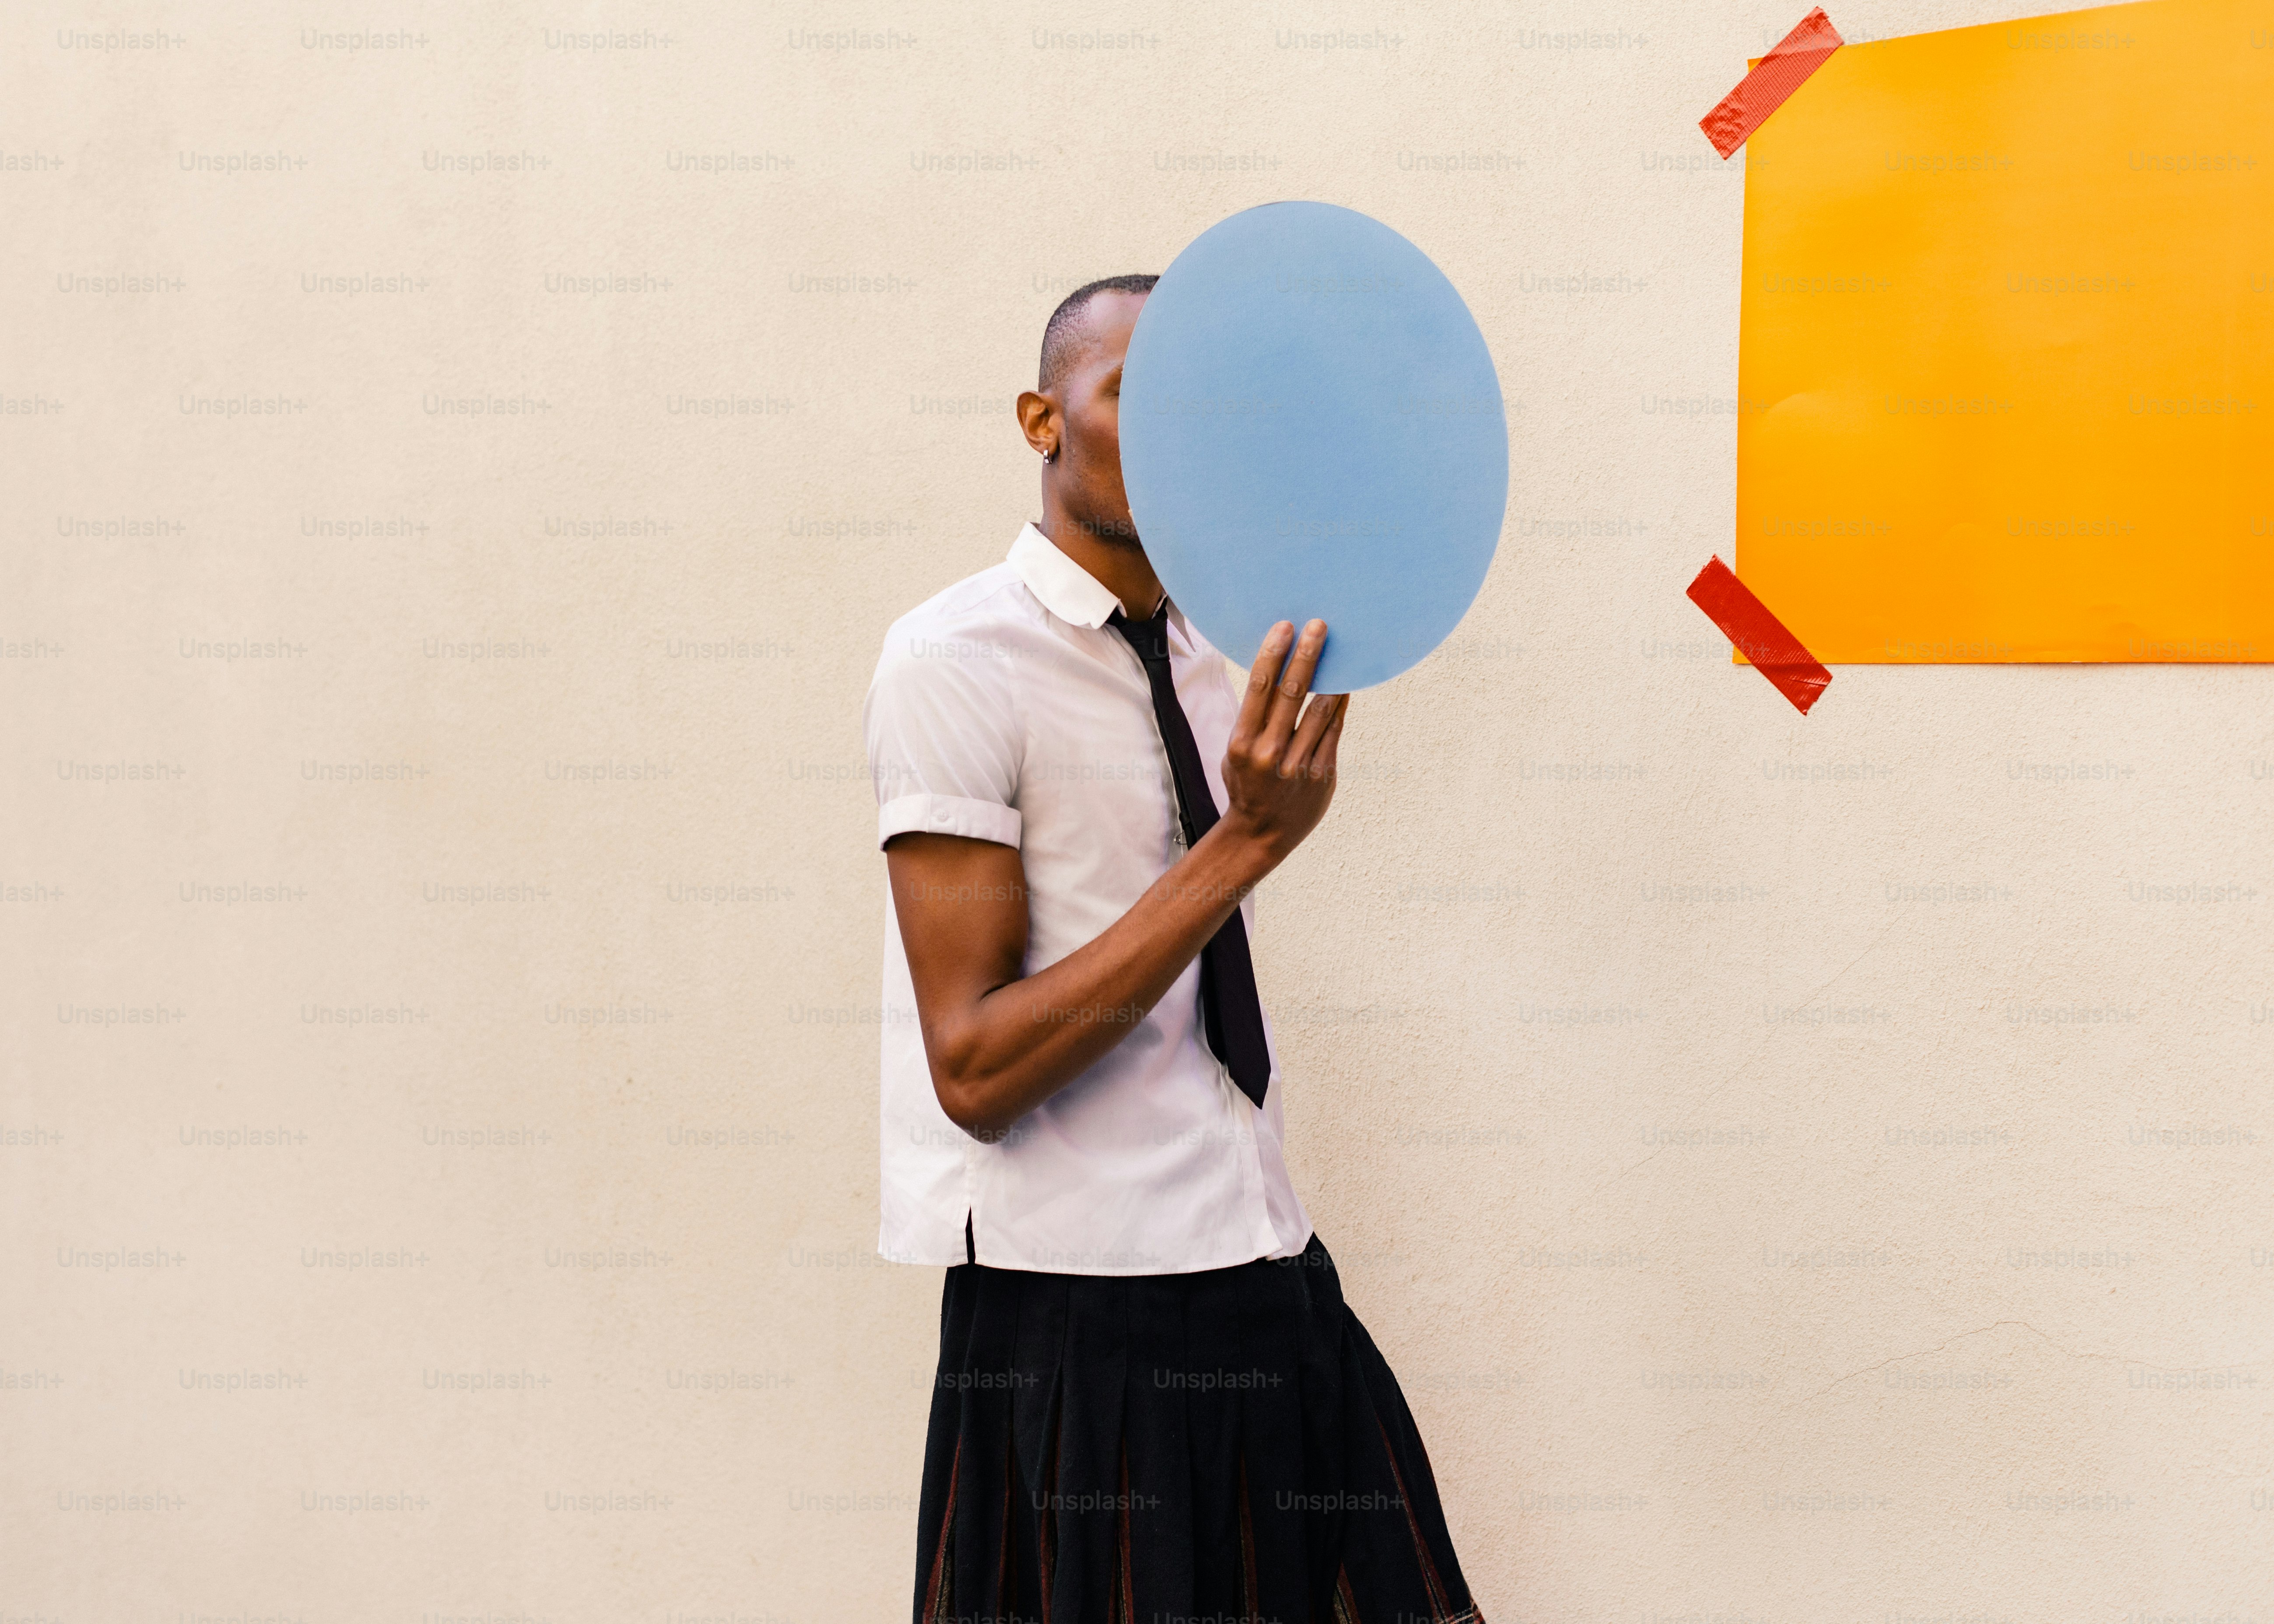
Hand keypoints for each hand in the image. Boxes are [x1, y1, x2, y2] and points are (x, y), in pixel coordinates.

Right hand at [1218, 619, 1348, 864]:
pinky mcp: (1322, 774)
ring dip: (1332, 676)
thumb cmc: (1246, 784)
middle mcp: (1271, 753)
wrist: (1261, 834)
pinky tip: (1345, 684)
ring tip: (1340, 649)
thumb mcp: (1235, 752)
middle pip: (1292, 692)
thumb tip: (1276, 673)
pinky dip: (1340, 705)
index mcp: (1243, 743)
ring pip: (1321, 710)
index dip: (1274, 653)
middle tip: (1319, 626)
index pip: (1260, 688)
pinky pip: (1335, 731)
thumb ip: (1254, 719)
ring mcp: (1299, 765)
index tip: (1285, 627)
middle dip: (1307, 655)